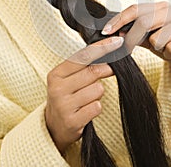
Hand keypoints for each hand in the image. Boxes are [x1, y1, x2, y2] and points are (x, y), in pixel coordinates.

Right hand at [45, 36, 123, 154]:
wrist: (53, 128)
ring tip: (87, 98)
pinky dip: (96, 107)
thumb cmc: (66, 97)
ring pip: (97, 89)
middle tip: (110, 70)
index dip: (102, 48)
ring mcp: (64, 106)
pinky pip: (97, 107)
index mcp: (56, 74)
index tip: (117, 42)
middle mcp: (57, 89)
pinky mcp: (72, 121)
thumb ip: (84, 66)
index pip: (83, 56)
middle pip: (93, 72)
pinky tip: (86, 110)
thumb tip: (109, 52)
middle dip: (106, 70)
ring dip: (98, 93)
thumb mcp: (68, 79)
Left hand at [102, 2, 170, 72]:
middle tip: (127, 49)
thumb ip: (133, 33)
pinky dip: (169, 55)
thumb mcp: (148, 38)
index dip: (119, 19)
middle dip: (132, 38)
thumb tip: (114, 32)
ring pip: (158, 38)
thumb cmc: (168, 45)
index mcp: (161, 7)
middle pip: (144, 21)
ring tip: (165, 49)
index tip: (106, 31)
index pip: (136, 9)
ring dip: (157, 49)